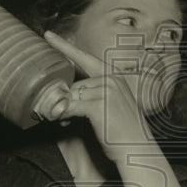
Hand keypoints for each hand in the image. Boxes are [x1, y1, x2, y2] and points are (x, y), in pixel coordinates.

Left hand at [42, 30, 152, 156]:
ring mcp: (106, 90)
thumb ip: (92, 97)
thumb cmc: (124, 133)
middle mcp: (111, 80)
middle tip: (63, 116)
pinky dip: (63, 115)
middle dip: (66, 101)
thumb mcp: (111, 108)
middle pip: (74, 85)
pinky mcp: (99, 104)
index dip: (65, 47)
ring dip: (64, 110)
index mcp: (115, 78)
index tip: (48, 35)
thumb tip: (65, 97)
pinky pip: (70, 106)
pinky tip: (65, 123)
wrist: (138, 150)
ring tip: (67, 122)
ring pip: (71, 95)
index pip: (85, 59)